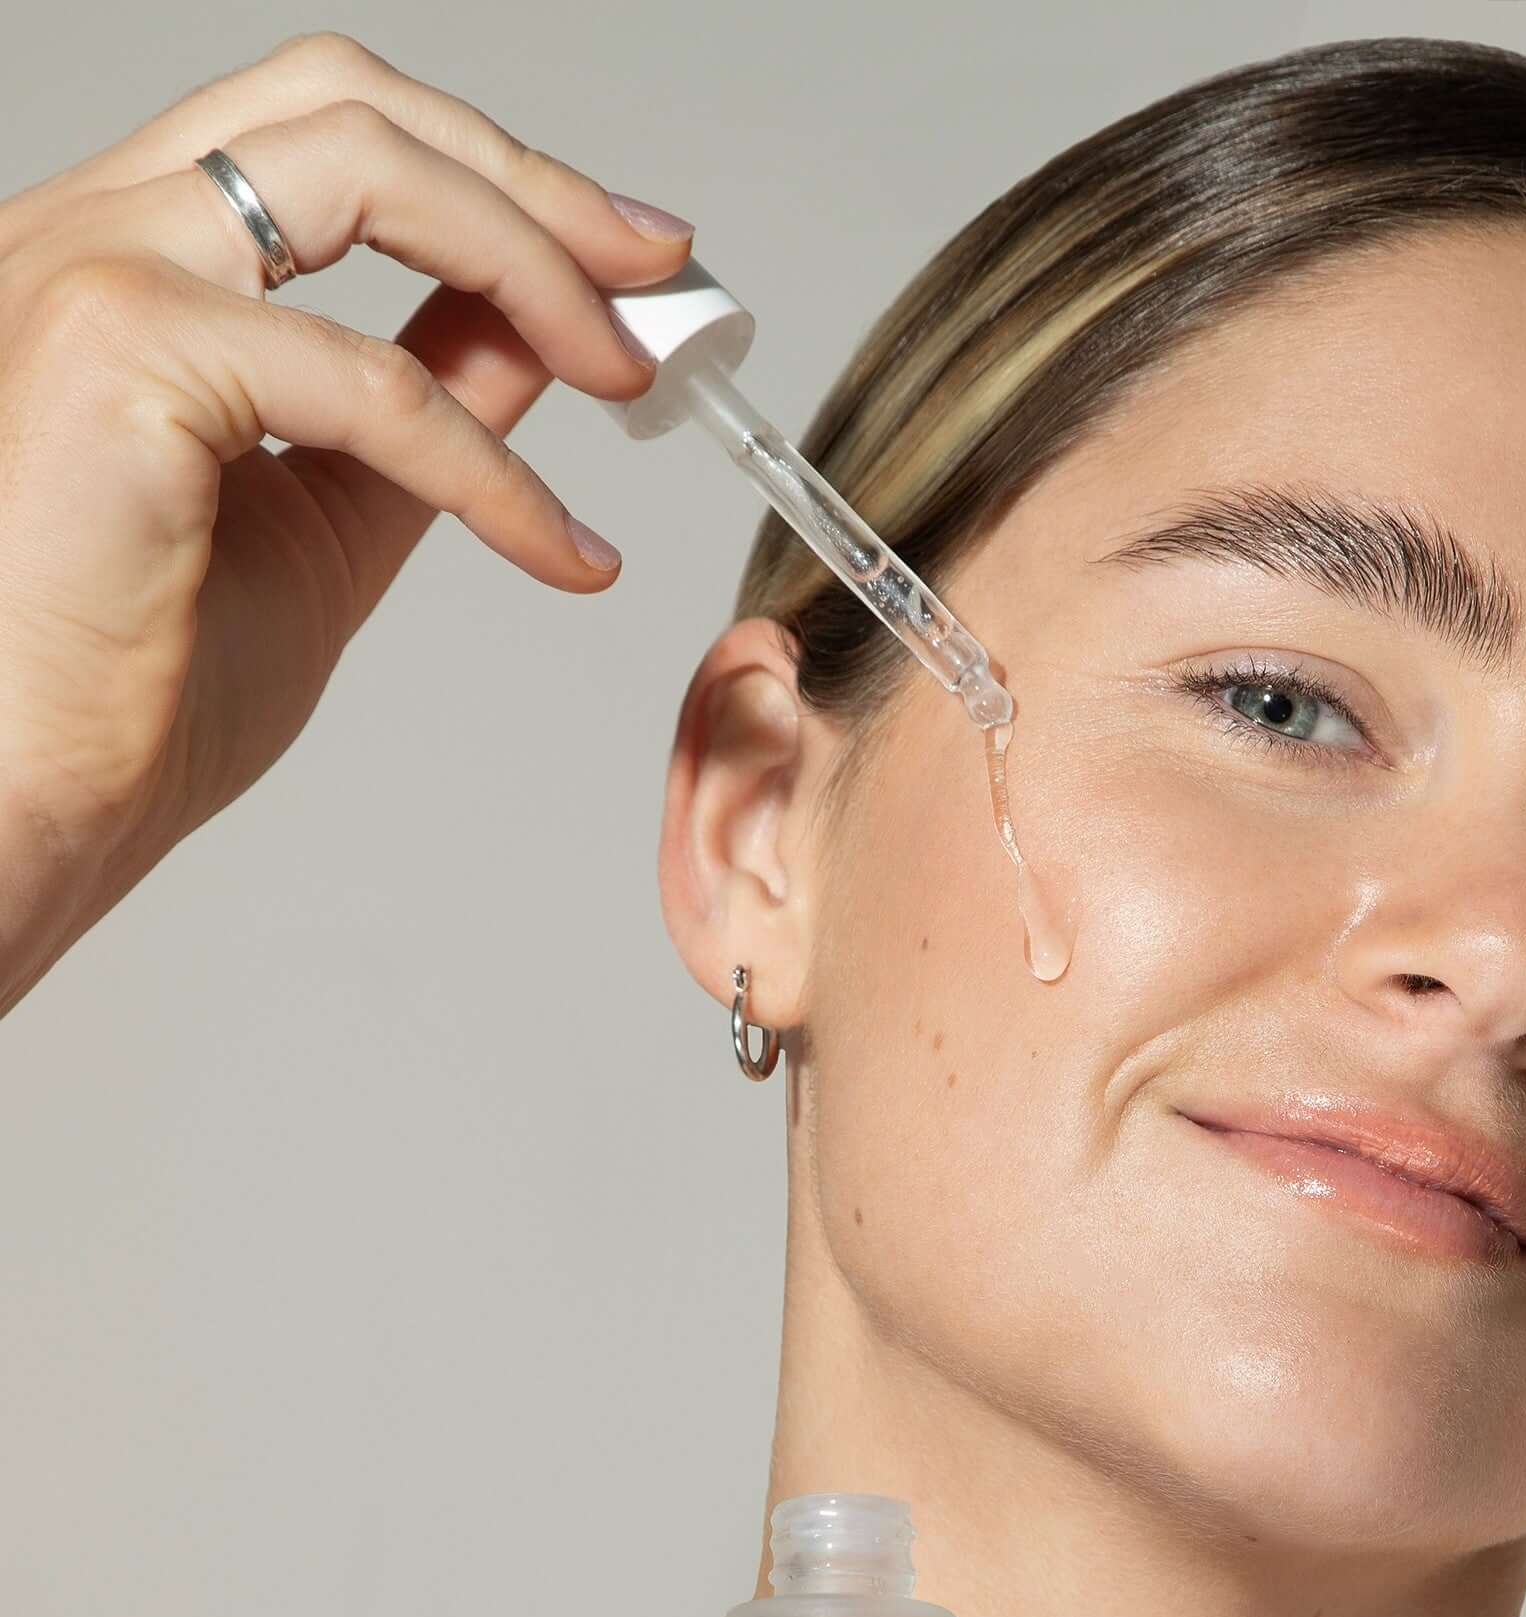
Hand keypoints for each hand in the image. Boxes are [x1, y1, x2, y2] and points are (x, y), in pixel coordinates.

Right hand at [0, 30, 688, 1015]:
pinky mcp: (122, 345)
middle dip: (531, 179)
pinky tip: (559, 550)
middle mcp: (96, 226)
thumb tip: (532, 338)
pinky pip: (378, 382)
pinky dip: (499, 469)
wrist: (30, 796)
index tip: (619, 254)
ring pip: (365, 170)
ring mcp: (96, 264)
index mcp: (129, 253)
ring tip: (627, 379)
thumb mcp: (328, 517)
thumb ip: (423, 408)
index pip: (321, 132)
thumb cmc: (132, 688)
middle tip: (653, 274)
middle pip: (348, 101)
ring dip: (533, 265)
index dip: (489, 170)